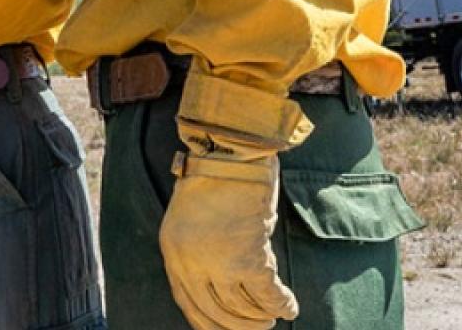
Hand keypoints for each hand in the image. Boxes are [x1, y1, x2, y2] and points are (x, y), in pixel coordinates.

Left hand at [159, 145, 296, 329]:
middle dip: (238, 326)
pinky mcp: (246, 257)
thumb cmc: (217, 175)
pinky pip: (266, 294)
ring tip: (273, 316)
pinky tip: (290, 307)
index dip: (207, 323)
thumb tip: (222, 285)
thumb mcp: (194, 216)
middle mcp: (189, 261)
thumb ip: (200, 250)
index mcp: (171, 250)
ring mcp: (216, 261)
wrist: (231, 150)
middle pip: (215, 311)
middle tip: (258, 328)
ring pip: (242, 307)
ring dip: (261, 316)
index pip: (187, 302)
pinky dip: (281, 303)